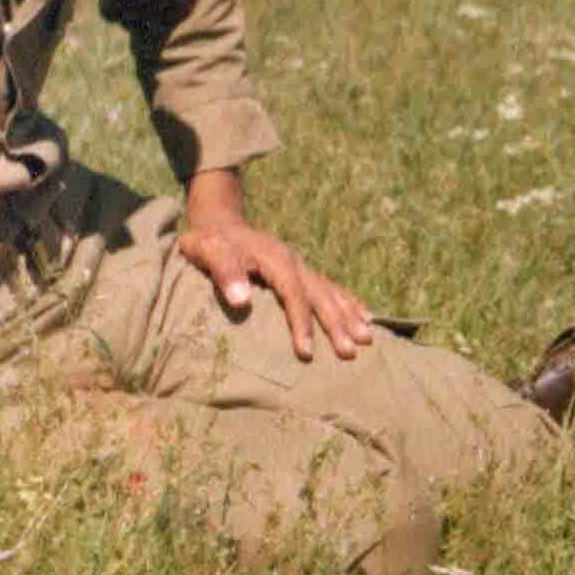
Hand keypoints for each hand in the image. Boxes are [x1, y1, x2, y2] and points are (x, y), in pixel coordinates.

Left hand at [178, 169, 375, 363]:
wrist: (218, 222)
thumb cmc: (209, 242)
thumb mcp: (206, 251)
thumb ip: (224, 272)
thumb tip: (242, 301)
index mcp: (275, 259)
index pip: (293, 294)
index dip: (301, 323)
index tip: (306, 353)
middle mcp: (294, 262)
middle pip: (320, 295)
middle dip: (336, 324)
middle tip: (350, 352)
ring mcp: (300, 266)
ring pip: (330, 292)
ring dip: (348, 315)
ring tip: (367, 338)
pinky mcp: (301, 272)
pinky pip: (331, 288)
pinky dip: (349, 302)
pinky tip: (365, 316)